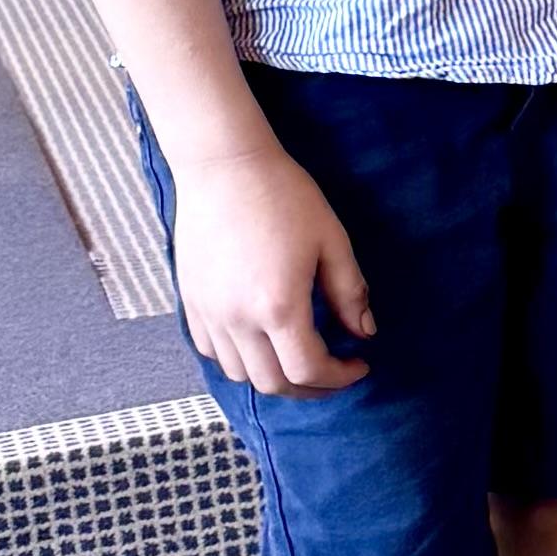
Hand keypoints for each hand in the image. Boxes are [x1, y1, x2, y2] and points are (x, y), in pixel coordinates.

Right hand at [168, 142, 372, 396]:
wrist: (225, 168)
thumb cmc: (285, 197)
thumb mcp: (331, 241)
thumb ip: (349, 292)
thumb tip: (365, 332)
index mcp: (278, 306)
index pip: (308, 369)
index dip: (339, 377)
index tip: (359, 364)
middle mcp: (237, 319)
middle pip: (273, 384)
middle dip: (310, 387)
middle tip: (335, 371)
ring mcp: (208, 314)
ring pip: (240, 373)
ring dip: (274, 377)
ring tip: (301, 357)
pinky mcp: (191, 303)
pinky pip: (212, 351)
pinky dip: (240, 359)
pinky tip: (262, 341)